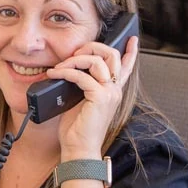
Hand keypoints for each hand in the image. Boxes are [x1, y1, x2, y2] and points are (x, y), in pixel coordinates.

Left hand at [45, 36, 138, 160]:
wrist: (79, 150)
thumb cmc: (77, 129)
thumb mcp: (80, 100)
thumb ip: (82, 84)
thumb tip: (69, 68)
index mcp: (112, 91)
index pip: (126, 66)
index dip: (130, 51)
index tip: (132, 38)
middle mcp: (114, 90)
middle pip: (111, 55)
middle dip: (91, 47)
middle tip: (74, 53)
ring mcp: (109, 93)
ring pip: (96, 61)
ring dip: (74, 60)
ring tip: (59, 68)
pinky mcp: (100, 97)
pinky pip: (81, 75)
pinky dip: (66, 72)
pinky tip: (55, 74)